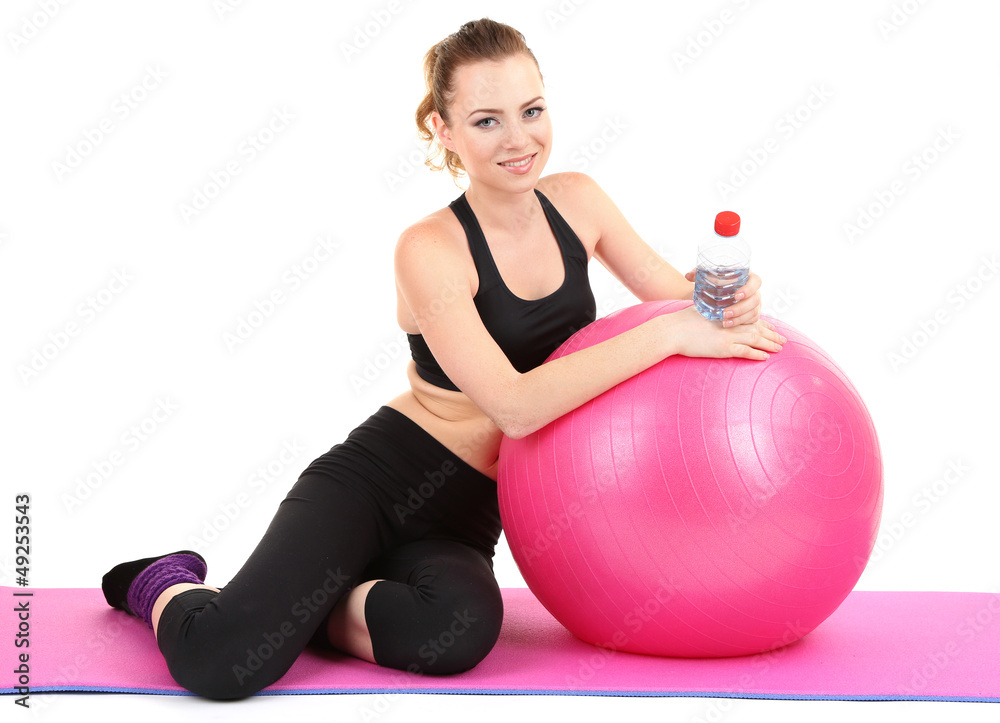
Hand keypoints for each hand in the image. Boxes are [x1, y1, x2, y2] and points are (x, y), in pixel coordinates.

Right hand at [668, 304, 784, 361]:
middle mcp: (730, 324)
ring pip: (756, 339)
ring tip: (780, 348)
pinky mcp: (723, 348)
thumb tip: (712, 319)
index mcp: (725, 314)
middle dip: (771, 334)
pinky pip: (745, 352)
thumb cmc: (681, 321)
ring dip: (770, 344)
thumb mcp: (699, 312)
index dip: (763, 323)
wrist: (673, 330)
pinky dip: (756, 354)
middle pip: (757, 328)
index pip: (750, 317)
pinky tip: (765, 357)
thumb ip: (710, 315)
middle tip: (783, 339)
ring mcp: (728, 335)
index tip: (772, 327)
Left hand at [685, 268, 763, 327]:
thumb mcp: (709, 274)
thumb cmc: (717, 280)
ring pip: (753, 312)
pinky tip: (729, 325)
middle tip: (725, 313)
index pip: (756, 282)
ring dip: (739, 318)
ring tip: (725, 322)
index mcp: (748, 277)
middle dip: (741, 308)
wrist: (719, 291)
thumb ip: (698, 273)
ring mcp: (754, 303)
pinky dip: (740, 323)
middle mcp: (754, 290)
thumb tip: (688, 276)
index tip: (736, 296)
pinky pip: (751, 320)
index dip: (748, 289)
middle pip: (755, 300)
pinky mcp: (752, 313)